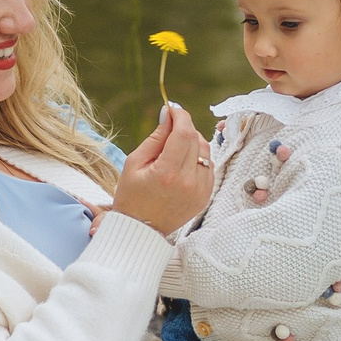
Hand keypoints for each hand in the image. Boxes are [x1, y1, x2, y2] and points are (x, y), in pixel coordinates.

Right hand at [113, 102, 213, 234]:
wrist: (141, 230)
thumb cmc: (132, 196)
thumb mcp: (135, 162)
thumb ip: (155, 137)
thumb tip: (168, 115)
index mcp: (168, 173)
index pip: (184, 133)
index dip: (180, 116)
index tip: (172, 109)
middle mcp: (189, 182)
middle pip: (196, 139)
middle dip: (184, 127)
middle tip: (170, 127)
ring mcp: (200, 191)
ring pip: (205, 151)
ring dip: (192, 142)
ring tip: (174, 148)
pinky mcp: (206, 196)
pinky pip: (208, 166)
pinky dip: (197, 158)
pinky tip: (182, 163)